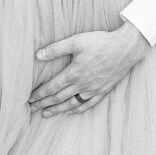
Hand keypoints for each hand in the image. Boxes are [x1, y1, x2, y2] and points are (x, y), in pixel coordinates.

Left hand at [28, 22, 149, 116]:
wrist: (126, 48)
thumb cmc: (101, 42)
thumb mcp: (77, 41)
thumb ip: (56, 48)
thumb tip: (38, 55)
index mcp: (73, 73)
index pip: (51, 88)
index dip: (39, 95)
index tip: (29, 99)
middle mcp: (81, 85)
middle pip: (58, 98)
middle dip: (43, 104)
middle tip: (31, 109)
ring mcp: (93, 90)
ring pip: (71, 104)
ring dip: (57, 110)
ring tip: (45, 114)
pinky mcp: (103, 91)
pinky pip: (87, 104)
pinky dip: (77, 110)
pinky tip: (70, 112)